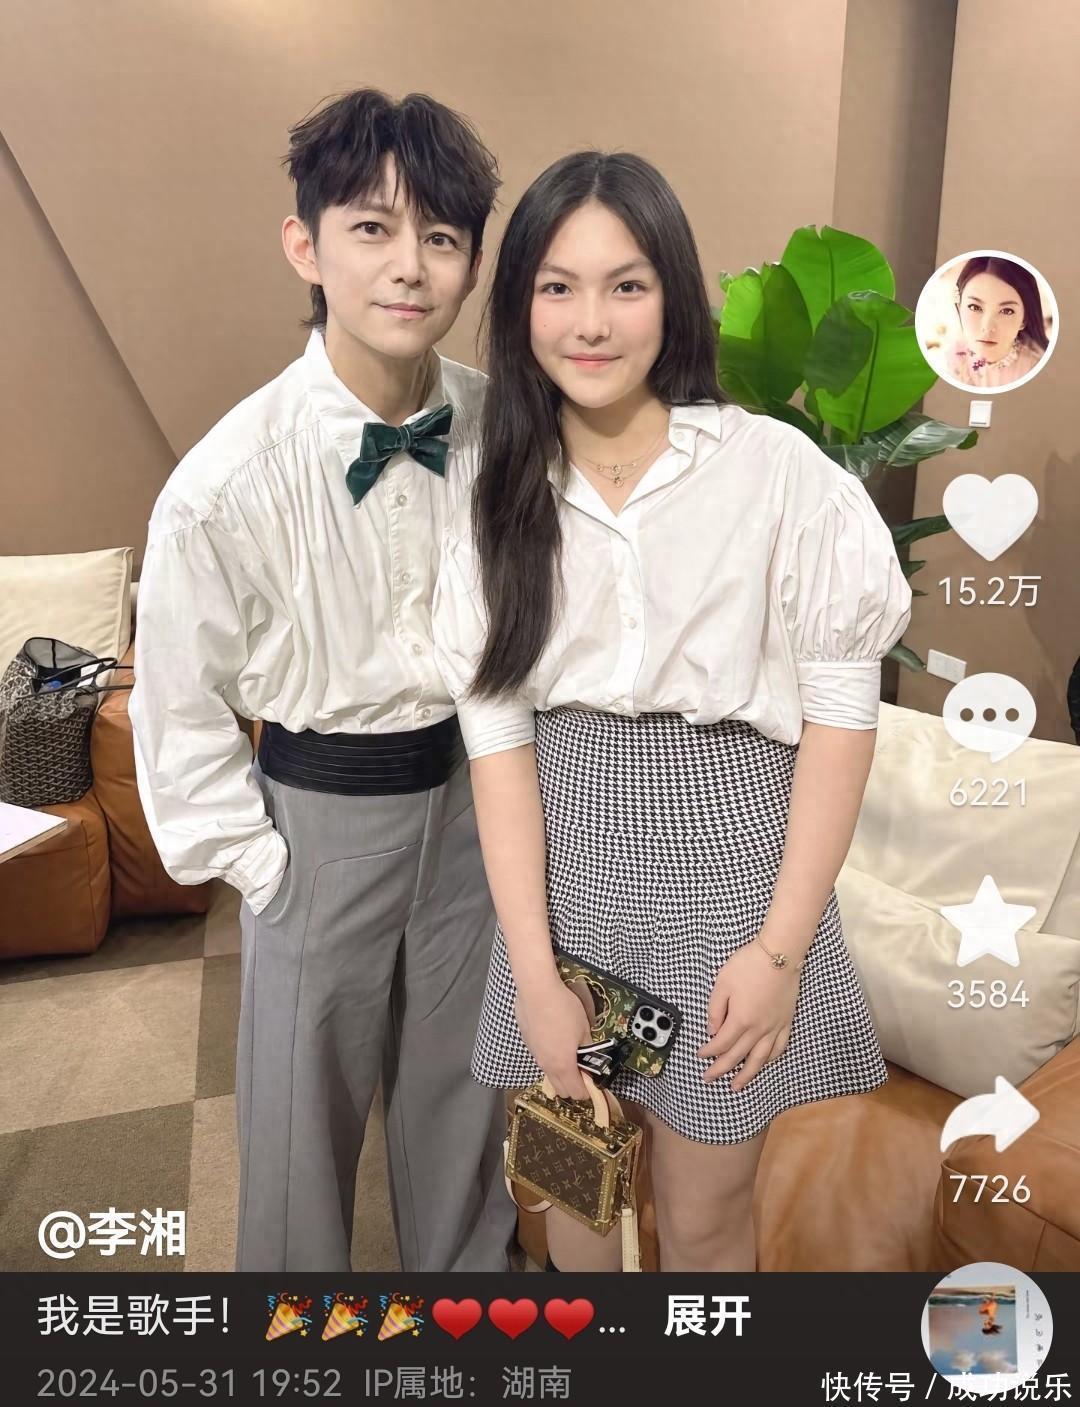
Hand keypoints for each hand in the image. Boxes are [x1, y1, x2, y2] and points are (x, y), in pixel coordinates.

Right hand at [515, 974, 592, 1099]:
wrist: (536, 990)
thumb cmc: (563, 1008)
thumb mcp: (584, 1029)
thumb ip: (588, 1049)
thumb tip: (590, 1058)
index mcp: (563, 1065)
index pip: (576, 1093)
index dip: (588, 1090)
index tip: (595, 1081)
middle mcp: (546, 1065)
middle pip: (561, 1090)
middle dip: (574, 1085)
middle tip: (584, 1070)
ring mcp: (535, 1054)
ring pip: (549, 1074)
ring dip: (561, 1072)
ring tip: (569, 1052)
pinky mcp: (527, 1043)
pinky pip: (541, 1058)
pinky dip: (550, 1057)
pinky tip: (555, 1038)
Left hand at [696, 938, 799, 1091]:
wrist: (780, 954)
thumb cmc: (748, 965)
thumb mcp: (722, 983)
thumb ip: (715, 1009)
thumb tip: (712, 1031)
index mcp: (740, 1020)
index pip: (721, 1044)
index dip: (708, 1052)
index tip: (700, 1056)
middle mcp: (758, 1029)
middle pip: (737, 1056)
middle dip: (721, 1070)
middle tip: (709, 1079)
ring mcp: (774, 1027)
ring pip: (760, 1058)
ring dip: (747, 1074)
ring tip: (737, 1086)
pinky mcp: (786, 1021)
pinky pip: (779, 1047)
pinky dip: (770, 1059)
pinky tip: (764, 1063)